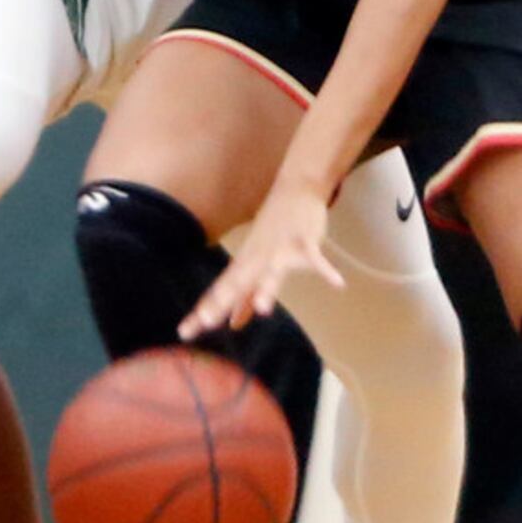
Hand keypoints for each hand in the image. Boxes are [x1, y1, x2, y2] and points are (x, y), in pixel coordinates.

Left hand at [179, 182, 340, 337]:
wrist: (294, 189)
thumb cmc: (272, 233)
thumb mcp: (255, 264)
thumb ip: (244, 297)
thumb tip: (233, 324)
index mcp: (244, 265)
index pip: (219, 291)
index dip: (203, 311)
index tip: (184, 333)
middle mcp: (256, 259)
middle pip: (237, 283)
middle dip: (222, 302)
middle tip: (206, 323)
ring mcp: (280, 249)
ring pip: (272, 272)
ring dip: (268, 288)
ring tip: (264, 309)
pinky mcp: (304, 241)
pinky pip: (315, 258)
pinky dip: (326, 270)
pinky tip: (337, 284)